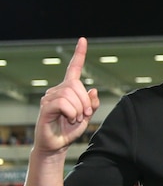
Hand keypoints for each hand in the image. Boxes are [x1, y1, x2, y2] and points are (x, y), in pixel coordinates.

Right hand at [34, 37, 99, 153]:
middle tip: (83, 115)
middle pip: (76, 84)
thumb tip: (93, 90)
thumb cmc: (70, 130)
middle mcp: (57, 90)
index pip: (73, 68)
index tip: (83, 40)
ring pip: (70, 94)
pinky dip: (71, 111)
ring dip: (78, 109)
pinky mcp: (45, 107)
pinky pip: (63, 102)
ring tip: (75, 119)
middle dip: (85, 101)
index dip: (79, 54)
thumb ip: (92, 104)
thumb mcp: (87, 116)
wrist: (57, 145)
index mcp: (69, 89)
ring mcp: (49, 98)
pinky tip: (69, 119)